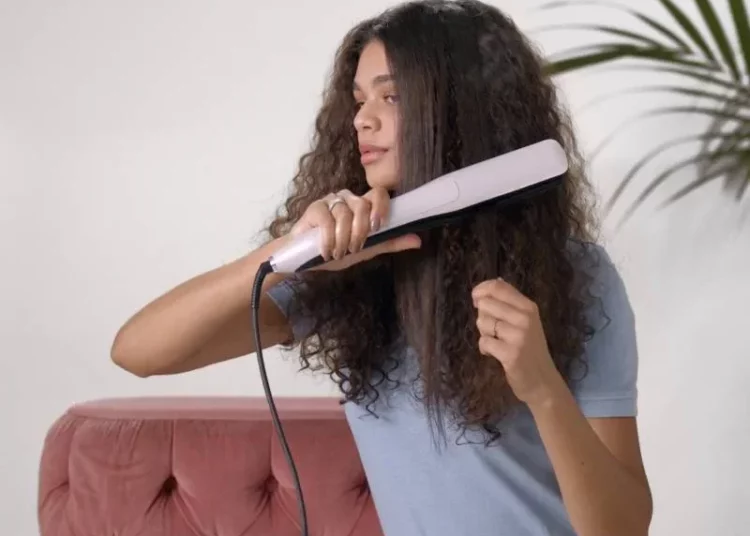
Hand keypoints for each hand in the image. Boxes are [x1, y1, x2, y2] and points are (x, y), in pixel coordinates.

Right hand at [289, 187, 420, 271]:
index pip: (378, 194)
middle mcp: (348, 199)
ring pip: (345, 214)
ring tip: (339, 253)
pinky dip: (328, 239)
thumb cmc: (337, 251)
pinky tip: (326, 251)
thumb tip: (418, 240)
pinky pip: (326, 219)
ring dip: (343, 239)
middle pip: (362, 205)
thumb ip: (390, 242)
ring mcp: (330, 201)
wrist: (304, 260)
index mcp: (363, 205)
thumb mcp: (367, 250)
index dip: (381, 207)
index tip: (378, 226)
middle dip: (360, 231)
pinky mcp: (314, 208)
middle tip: (354, 249)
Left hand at [472, 278, 565, 406]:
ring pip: (482, 322)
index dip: (481, 290)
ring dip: (484, 334)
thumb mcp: (525, 321)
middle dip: (483, 317)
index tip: (476, 300)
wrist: (543, 382)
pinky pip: (484, 342)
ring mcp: (519, 335)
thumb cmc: (530, 350)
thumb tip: (496, 280)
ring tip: (498, 342)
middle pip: (485, 304)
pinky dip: (485, 349)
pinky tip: (496, 354)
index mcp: (528, 306)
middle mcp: (525, 317)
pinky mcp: (510, 353)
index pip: (498, 287)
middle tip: (494, 331)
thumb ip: (510, 302)